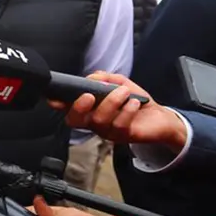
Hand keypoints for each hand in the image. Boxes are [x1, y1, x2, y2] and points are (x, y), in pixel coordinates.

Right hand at [48, 72, 186, 151]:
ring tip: (125, 92)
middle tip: (90, 94)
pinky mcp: (122, 137)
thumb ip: (105, 78)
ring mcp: (107, 131)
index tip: (54, 99)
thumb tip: (92, 78)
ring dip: (111, 102)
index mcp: (89, 109)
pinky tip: (135, 103)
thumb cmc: (136, 100)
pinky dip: (127, 111)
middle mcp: (94, 122)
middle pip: (75, 120)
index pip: (68, 107)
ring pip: (99, 120)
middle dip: (79, 107)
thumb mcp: (120, 83)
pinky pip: (119, 125)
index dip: (58, 104)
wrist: (160, 117)